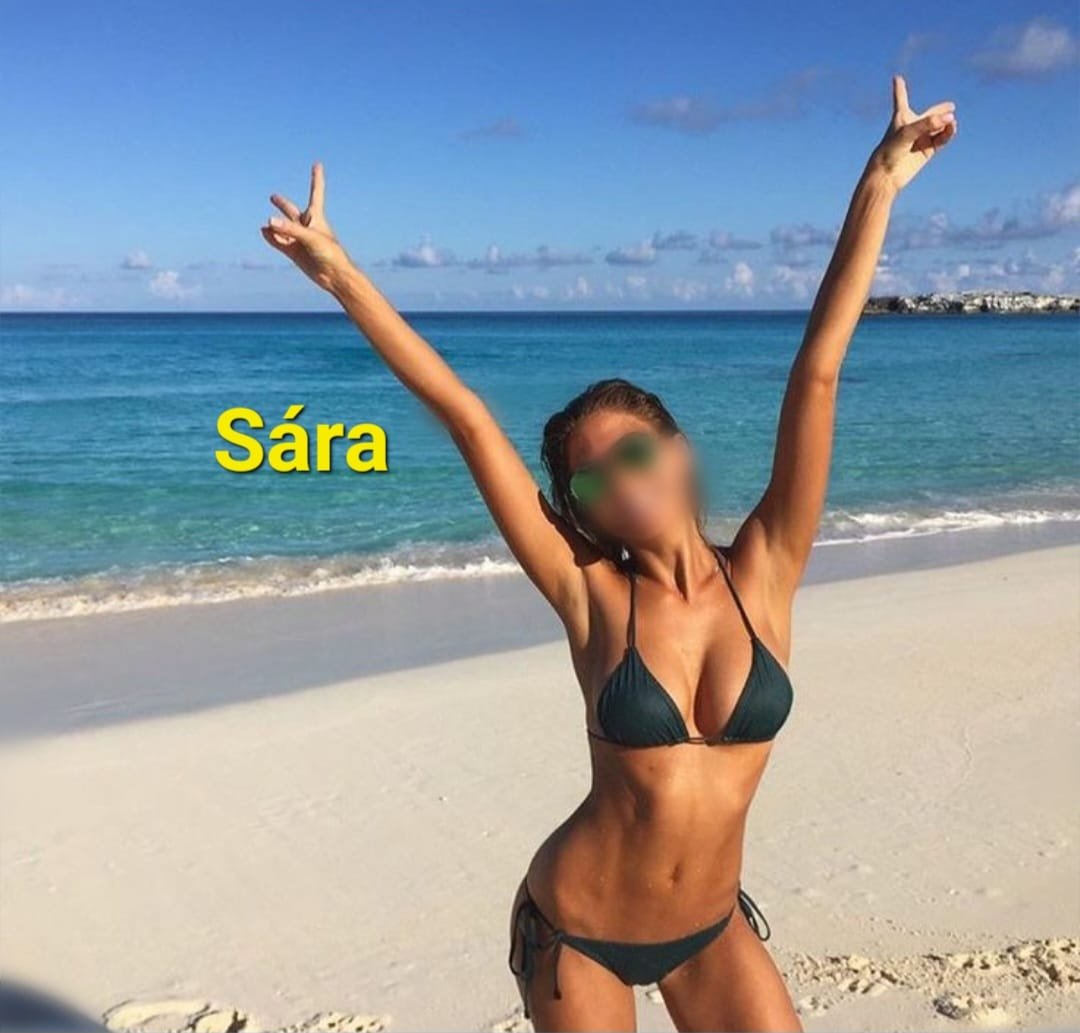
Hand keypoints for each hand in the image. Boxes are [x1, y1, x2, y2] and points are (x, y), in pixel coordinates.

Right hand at [261, 163, 352, 291]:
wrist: (335, 276)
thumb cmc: (330, 253)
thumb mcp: (310, 238)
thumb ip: (290, 229)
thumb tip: (268, 222)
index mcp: (316, 217)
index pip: (316, 192)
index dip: (316, 178)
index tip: (317, 164)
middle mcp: (307, 227)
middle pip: (292, 212)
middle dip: (283, 205)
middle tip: (273, 197)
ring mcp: (300, 240)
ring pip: (283, 228)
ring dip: (274, 226)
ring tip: (266, 225)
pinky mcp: (295, 253)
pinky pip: (279, 242)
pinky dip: (271, 237)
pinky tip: (264, 232)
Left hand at [866, 76, 956, 193]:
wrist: (887, 175)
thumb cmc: (891, 150)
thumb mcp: (907, 132)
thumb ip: (928, 123)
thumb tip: (950, 119)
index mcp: (901, 117)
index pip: (901, 99)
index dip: (899, 88)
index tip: (897, 78)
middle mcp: (912, 127)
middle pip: (929, 115)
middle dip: (940, 111)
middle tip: (951, 106)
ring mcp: (921, 138)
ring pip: (938, 126)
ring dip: (946, 123)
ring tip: (951, 121)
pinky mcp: (928, 150)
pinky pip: (942, 138)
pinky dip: (948, 133)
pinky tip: (952, 127)